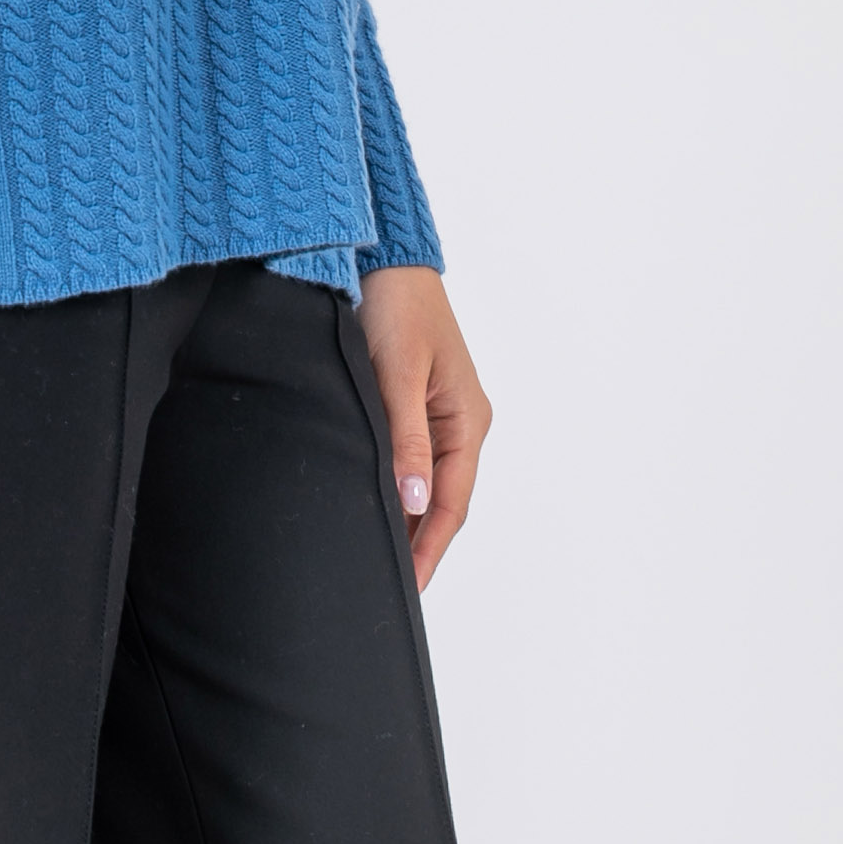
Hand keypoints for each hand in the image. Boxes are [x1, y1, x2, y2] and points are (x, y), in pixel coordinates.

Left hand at [357, 266, 491, 591]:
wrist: (383, 257)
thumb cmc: (395, 306)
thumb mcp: (399, 375)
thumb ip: (405, 439)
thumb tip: (413, 502)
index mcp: (468, 420)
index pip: (451, 502)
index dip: (430, 547)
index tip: (409, 586)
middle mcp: (460, 422)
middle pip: (442, 499)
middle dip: (419, 541)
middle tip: (387, 582)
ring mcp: (440, 413)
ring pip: (425, 481)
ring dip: (407, 516)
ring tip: (378, 554)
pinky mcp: (415, 401)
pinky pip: (412, 457)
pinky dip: (397, 485)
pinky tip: (375, 501)